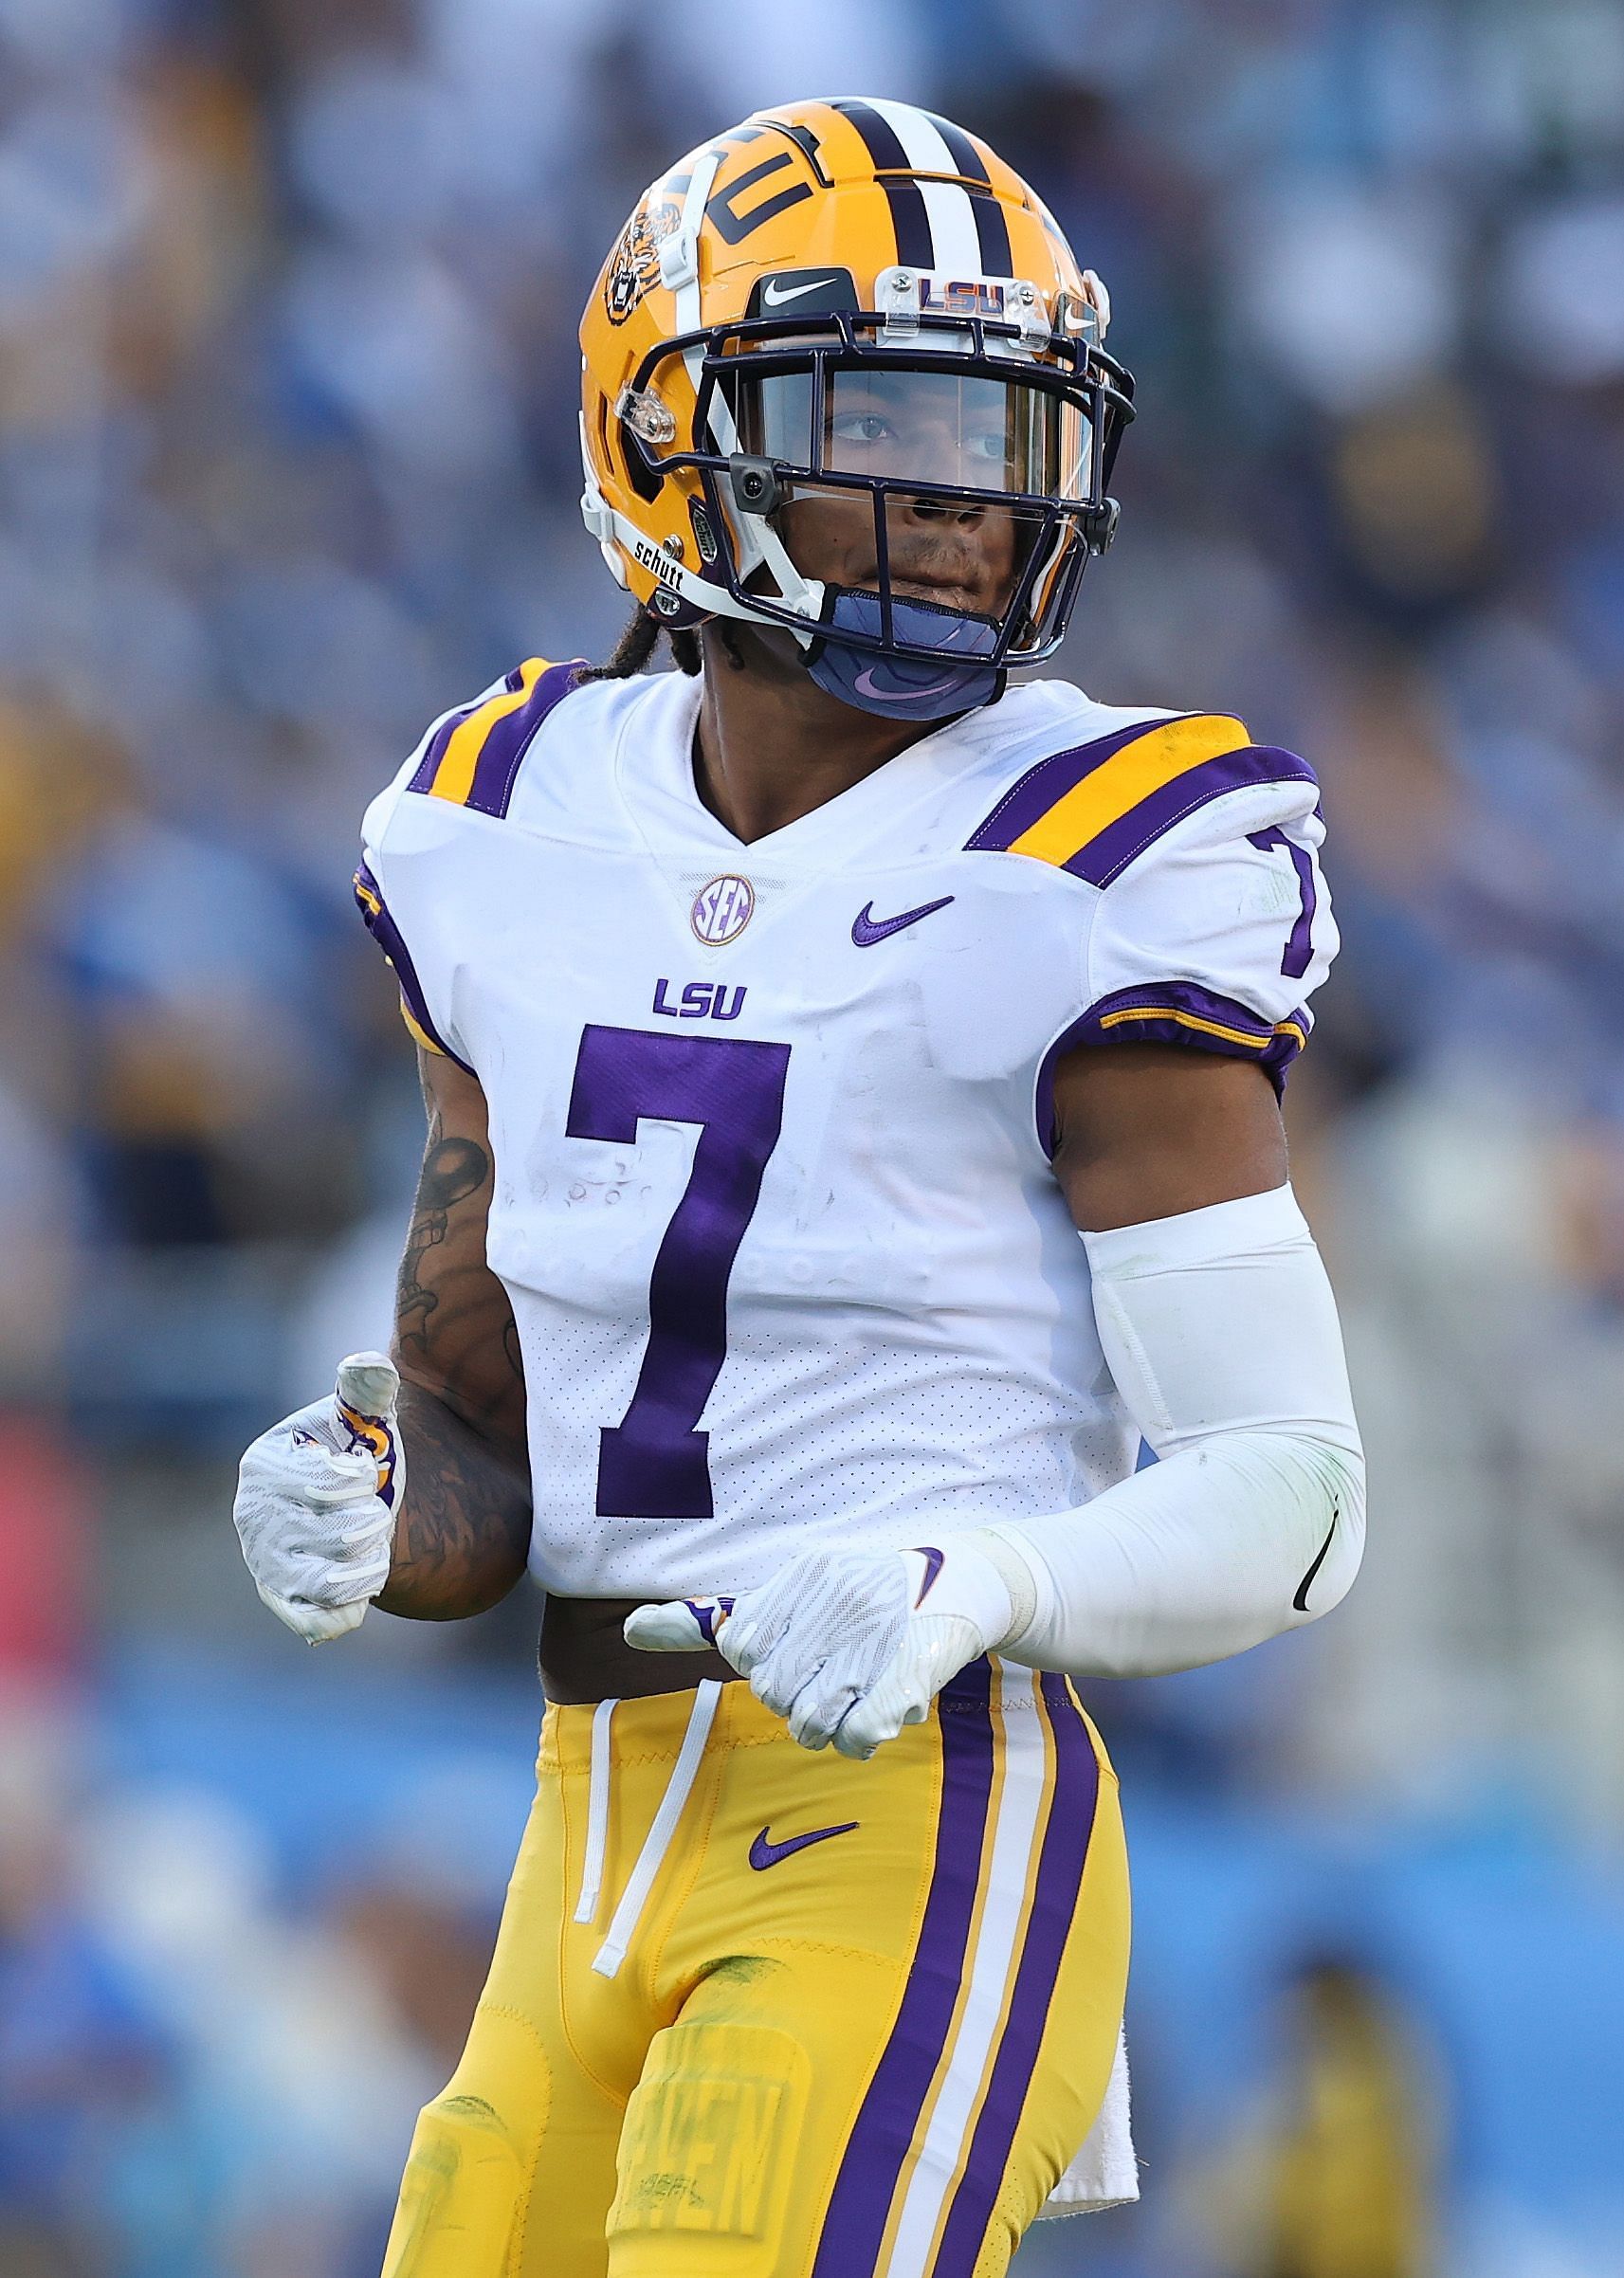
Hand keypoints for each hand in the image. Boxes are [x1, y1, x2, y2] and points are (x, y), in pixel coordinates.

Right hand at [234, 1354, 401, 1644]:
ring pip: (331, 1584)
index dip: (362, 1481)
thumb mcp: (364, 1414)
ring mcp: (264, 1565)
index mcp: (265, 1466)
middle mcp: (253, 1519)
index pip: (328, 1485)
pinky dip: (353, 1606)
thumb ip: (367, 1386)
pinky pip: (319, 1623)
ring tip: (372, 1544)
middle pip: (338, 1537)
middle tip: (375, 1512)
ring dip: (371, 1565)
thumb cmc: (358, 1449)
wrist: (361, 1500)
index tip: (364, 1471)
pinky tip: (360, 1577)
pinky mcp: (282, 1602)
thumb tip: (367, 1365)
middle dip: (374, 1523)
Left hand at [624, 1535, 1033, 1758]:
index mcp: (804, 1574)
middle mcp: (835, 1599)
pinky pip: (857, 1737)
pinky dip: (860, 1738)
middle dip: (794, 1701)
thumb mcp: (795, 1586)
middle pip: (774, 1691)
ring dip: (828, 1726)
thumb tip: (628, 1630)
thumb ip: (714, 1615)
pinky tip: (877, 1715)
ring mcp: (873, 1635)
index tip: (799, 1653)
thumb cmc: (868, 1588)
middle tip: (830, 1682)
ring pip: (811, 1722)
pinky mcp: (910, 1673)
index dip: (763, 1665)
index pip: (741, 1647)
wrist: (968, 1578)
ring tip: (855, 1698)